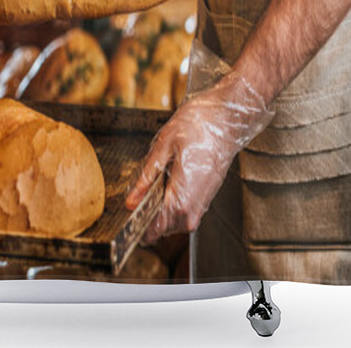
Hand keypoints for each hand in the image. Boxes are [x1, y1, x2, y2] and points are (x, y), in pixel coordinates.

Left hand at [125, 71, 273, 243]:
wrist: (226, 121)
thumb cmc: (198, 128)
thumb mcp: (163, 147)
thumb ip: (146, 178)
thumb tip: (131, 202)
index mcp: (181, 200)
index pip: (151, 230)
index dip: (134, 221)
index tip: (124, 207)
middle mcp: (192, 211)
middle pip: (159, 227)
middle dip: (146, 209)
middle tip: (142, 181)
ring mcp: (200, 207)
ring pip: (170, 220)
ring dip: (158, 203)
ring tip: (159, 173)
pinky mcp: (203, 200)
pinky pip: (180, 211)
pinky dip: (169, 198)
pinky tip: (170, 175)